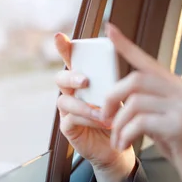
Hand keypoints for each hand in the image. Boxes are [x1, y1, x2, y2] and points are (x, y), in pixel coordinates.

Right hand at [54, 32, 134, 181]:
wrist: (121, 144)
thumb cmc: (120, 115)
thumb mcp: (121, 93)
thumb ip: (114, 78)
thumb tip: (121, 56)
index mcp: (84, 79)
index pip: (70, 59)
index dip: (63, 48)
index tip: (60, 37)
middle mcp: (72, 92)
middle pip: (60, 78)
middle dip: (71, 76)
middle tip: (86, 80)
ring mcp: (68, 110)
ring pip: (64, 101)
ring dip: (84, 105)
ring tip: (102, 112)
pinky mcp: (68, 128)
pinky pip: (71, 120)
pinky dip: (87, 120)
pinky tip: (101, 122)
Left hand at [101, 23, 181, 181]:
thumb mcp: (169, 120)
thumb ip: (153, 105)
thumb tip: (124, 99)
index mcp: (180, 87)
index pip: (148, 62)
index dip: (127, 46)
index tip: (109, 29)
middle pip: (136, 80)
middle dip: (113, 97)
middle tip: (104, 116)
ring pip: (135, 103)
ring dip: (118, 123)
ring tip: (117, 139)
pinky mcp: (179, 125)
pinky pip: (140, 123)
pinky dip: (125, 134)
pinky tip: (124, 144)